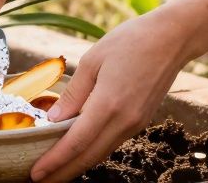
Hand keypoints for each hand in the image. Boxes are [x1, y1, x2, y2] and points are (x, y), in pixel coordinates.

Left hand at [29, 11, 193, 181]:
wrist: (172, 39)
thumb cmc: (130, 41)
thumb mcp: (92, 60)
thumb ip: (73, 93)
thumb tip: (53, 119)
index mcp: (108, 104)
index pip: (76, 143)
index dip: (54, 162)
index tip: (35, 174)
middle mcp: (124, 121)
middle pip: (88, 157)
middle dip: (63, 173)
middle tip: (39, 181)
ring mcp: (135, 123)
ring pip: (101, 153)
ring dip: (77, 165)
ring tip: (55, 171)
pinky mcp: (141, 121)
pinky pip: (112, 143)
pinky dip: (93, 152)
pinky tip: (79, 151)